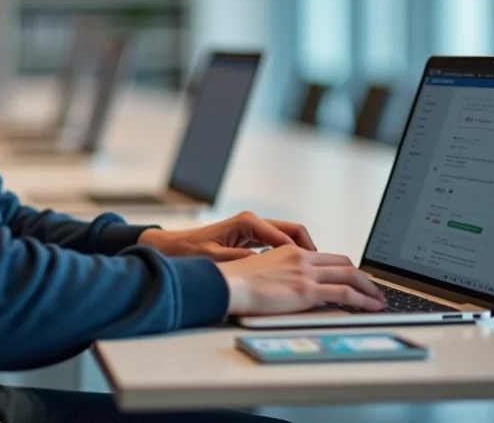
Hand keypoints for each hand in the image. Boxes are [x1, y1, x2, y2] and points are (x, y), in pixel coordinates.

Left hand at [138, 211, 315, 261]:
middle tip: (322, 269)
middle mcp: (253, 221)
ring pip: (288, 236)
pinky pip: (278, 243)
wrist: (171, 248)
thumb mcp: (216, 258)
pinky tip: (295, 271)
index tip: (315, 269)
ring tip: (313, 272)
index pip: (286, 235)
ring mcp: (252, 228)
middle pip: (293, 231)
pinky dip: (290, 254)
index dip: (303, 253)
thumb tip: (265, 264)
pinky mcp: (250, 237)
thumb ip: (241, 260)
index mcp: (247, 223)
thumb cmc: (190, 252)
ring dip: (302, 252)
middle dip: (309, 249)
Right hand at [215, 245, 386, 315]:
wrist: (227, 285)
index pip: (328, 257)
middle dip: (363, 277)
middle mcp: (302, 258)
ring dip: (369, 289)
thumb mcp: (262, 270)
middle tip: (374, 290)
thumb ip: (279, 273)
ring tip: (379, 301)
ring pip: (350, 276)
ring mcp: (306, 273)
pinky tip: (370, 307)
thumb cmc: (236, 282)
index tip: (355, 279)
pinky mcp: (307, 290)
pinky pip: (344, 293)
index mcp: (291, 252)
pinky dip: (363, 300)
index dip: (346, 268)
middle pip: (344, 263)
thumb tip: (287, 286)